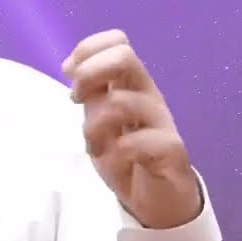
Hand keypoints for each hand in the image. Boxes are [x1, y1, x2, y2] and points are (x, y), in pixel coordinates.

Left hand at [61, 29, 201, 229]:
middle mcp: (149, 96)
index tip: (69, 73)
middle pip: (124, 57)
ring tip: (95, 148)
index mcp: (132, 84)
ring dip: (94, 127)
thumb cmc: (127, 155)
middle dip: (89, 75)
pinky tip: (115, 165)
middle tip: (77, 102)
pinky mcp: (172, 151)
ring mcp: (162, 122)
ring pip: (121, 102)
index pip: (118, 42)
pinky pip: (136, 144)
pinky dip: (115, 156)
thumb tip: (69, 66)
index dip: (88, 50)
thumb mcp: (100, 120)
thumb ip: (89, 94)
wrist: (159, 198)